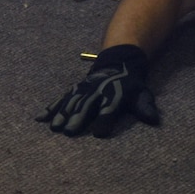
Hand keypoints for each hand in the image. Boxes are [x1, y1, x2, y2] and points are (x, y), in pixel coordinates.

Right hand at [37, 45, 161, 137]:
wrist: (119, 60)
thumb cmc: (130, 84)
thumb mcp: (141, 93)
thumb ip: (145, 107)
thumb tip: (154, 119)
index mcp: (115, 94)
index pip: (110, 109)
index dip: (105, 120)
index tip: (99, 133)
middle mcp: (98, 91)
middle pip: (87, 106)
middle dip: (78, 118)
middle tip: (69, 132)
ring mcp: (85, 89)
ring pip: (72, 102)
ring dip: (62, 114)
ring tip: (54, 127)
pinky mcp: (76, 88)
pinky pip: (62, 98)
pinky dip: (51, 108)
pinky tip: (40, 118)